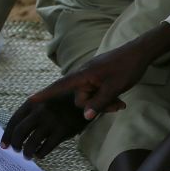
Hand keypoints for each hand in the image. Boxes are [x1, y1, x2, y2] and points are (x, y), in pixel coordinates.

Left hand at [0, 95, 87, 158]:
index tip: (4, 145)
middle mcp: (39, 111)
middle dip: (15, 144)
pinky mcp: (63, 131)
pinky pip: (47, 147)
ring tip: (27, 155)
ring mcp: (51, 121)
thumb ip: (31, 111)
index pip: (14, 121)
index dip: (7, 135)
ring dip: (27, 152)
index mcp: (32, 102)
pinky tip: (40, 154)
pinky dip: (40, 153)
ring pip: (32, 143)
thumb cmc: (61, 100)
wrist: (85, 96)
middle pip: (20, 132)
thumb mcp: (44, 99)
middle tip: (16, 150)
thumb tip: (16, 131)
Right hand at [28, 48, 142, 118]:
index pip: (60, 86)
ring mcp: (91, 77)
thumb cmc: (126, 68)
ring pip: (90, 98)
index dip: (45, 94)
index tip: (30, 100)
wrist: (139, 53)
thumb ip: (98, 103)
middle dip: (95, 105)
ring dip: (103, 102)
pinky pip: (96, 93)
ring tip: (120, 102)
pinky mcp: (97, 78)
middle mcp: (83, 76)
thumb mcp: (113, 88)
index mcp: (83, 75)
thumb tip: (85, 116)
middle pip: (81, 99)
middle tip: (116, 105)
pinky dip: (105, 98)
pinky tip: (118, 99)